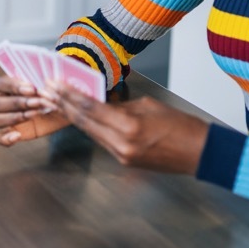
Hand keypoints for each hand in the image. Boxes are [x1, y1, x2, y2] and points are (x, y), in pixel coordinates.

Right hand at [0, 75, 70, 145]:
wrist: (65, 110)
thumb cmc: (57, 93)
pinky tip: (18, 136)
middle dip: (18, 103)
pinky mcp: (14, 132)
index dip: (13, 86)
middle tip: (38, 103)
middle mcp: (4, 101)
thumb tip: (47, 82)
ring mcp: (7, 118)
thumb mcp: (55, 85)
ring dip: (12, 118)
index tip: (32, 89)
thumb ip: (50, 82)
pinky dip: (5, 139)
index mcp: (9, 85)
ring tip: (33, 115)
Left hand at [49, 83, 209, 173]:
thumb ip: (121, 105)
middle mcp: (121, 144)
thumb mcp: (148, 106)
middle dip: (64, 105)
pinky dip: (90, 127)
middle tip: (48, 91)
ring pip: (90, 132)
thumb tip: (101, 102)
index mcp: (129, 127)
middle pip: (85, 122)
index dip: (70, 96)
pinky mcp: (124, 161)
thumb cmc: (181, 126)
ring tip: (57, 101)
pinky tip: (80, 117)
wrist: (201, 154)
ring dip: (73, 117)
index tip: (55, 85)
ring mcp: (121, 155)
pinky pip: (101, 141)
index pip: (91, 109)